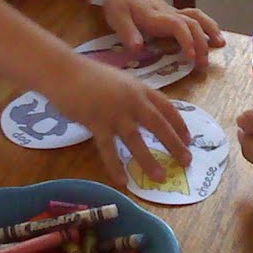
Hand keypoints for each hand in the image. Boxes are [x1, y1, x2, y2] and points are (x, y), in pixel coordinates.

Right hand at [54, 55, 195, 185]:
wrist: (63, 71)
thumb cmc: (88, 75)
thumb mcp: (119, 82)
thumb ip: (133, 96)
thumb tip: (145, 114)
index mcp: (140, 88)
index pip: (167, 107)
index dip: (180, 124)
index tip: (189, 140)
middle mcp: (132, 100)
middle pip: (159, 125)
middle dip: (175, 145)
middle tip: (186, 161)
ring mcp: (114, 112)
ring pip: (136, 140)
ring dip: (149, 161)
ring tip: (159, 178)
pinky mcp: (96, 122)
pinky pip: (108, 149)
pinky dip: (115, 166)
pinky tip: (122, 181)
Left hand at [100, 0, 224, 68]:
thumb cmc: (121, 2)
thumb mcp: (116, 16)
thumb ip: (127, 32)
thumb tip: (138, 49)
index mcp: (156, 16)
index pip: (177, 25)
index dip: (186, 40)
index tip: (191, 56)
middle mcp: (169, 13)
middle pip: (193, 23)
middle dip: (201, 42)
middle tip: (204, 64)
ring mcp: (175, 13)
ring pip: (198, 17)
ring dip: (210, 30)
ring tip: (220, 45)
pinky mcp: (177, 15)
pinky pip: (196, 18)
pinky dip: (208, 27)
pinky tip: (215, 38)